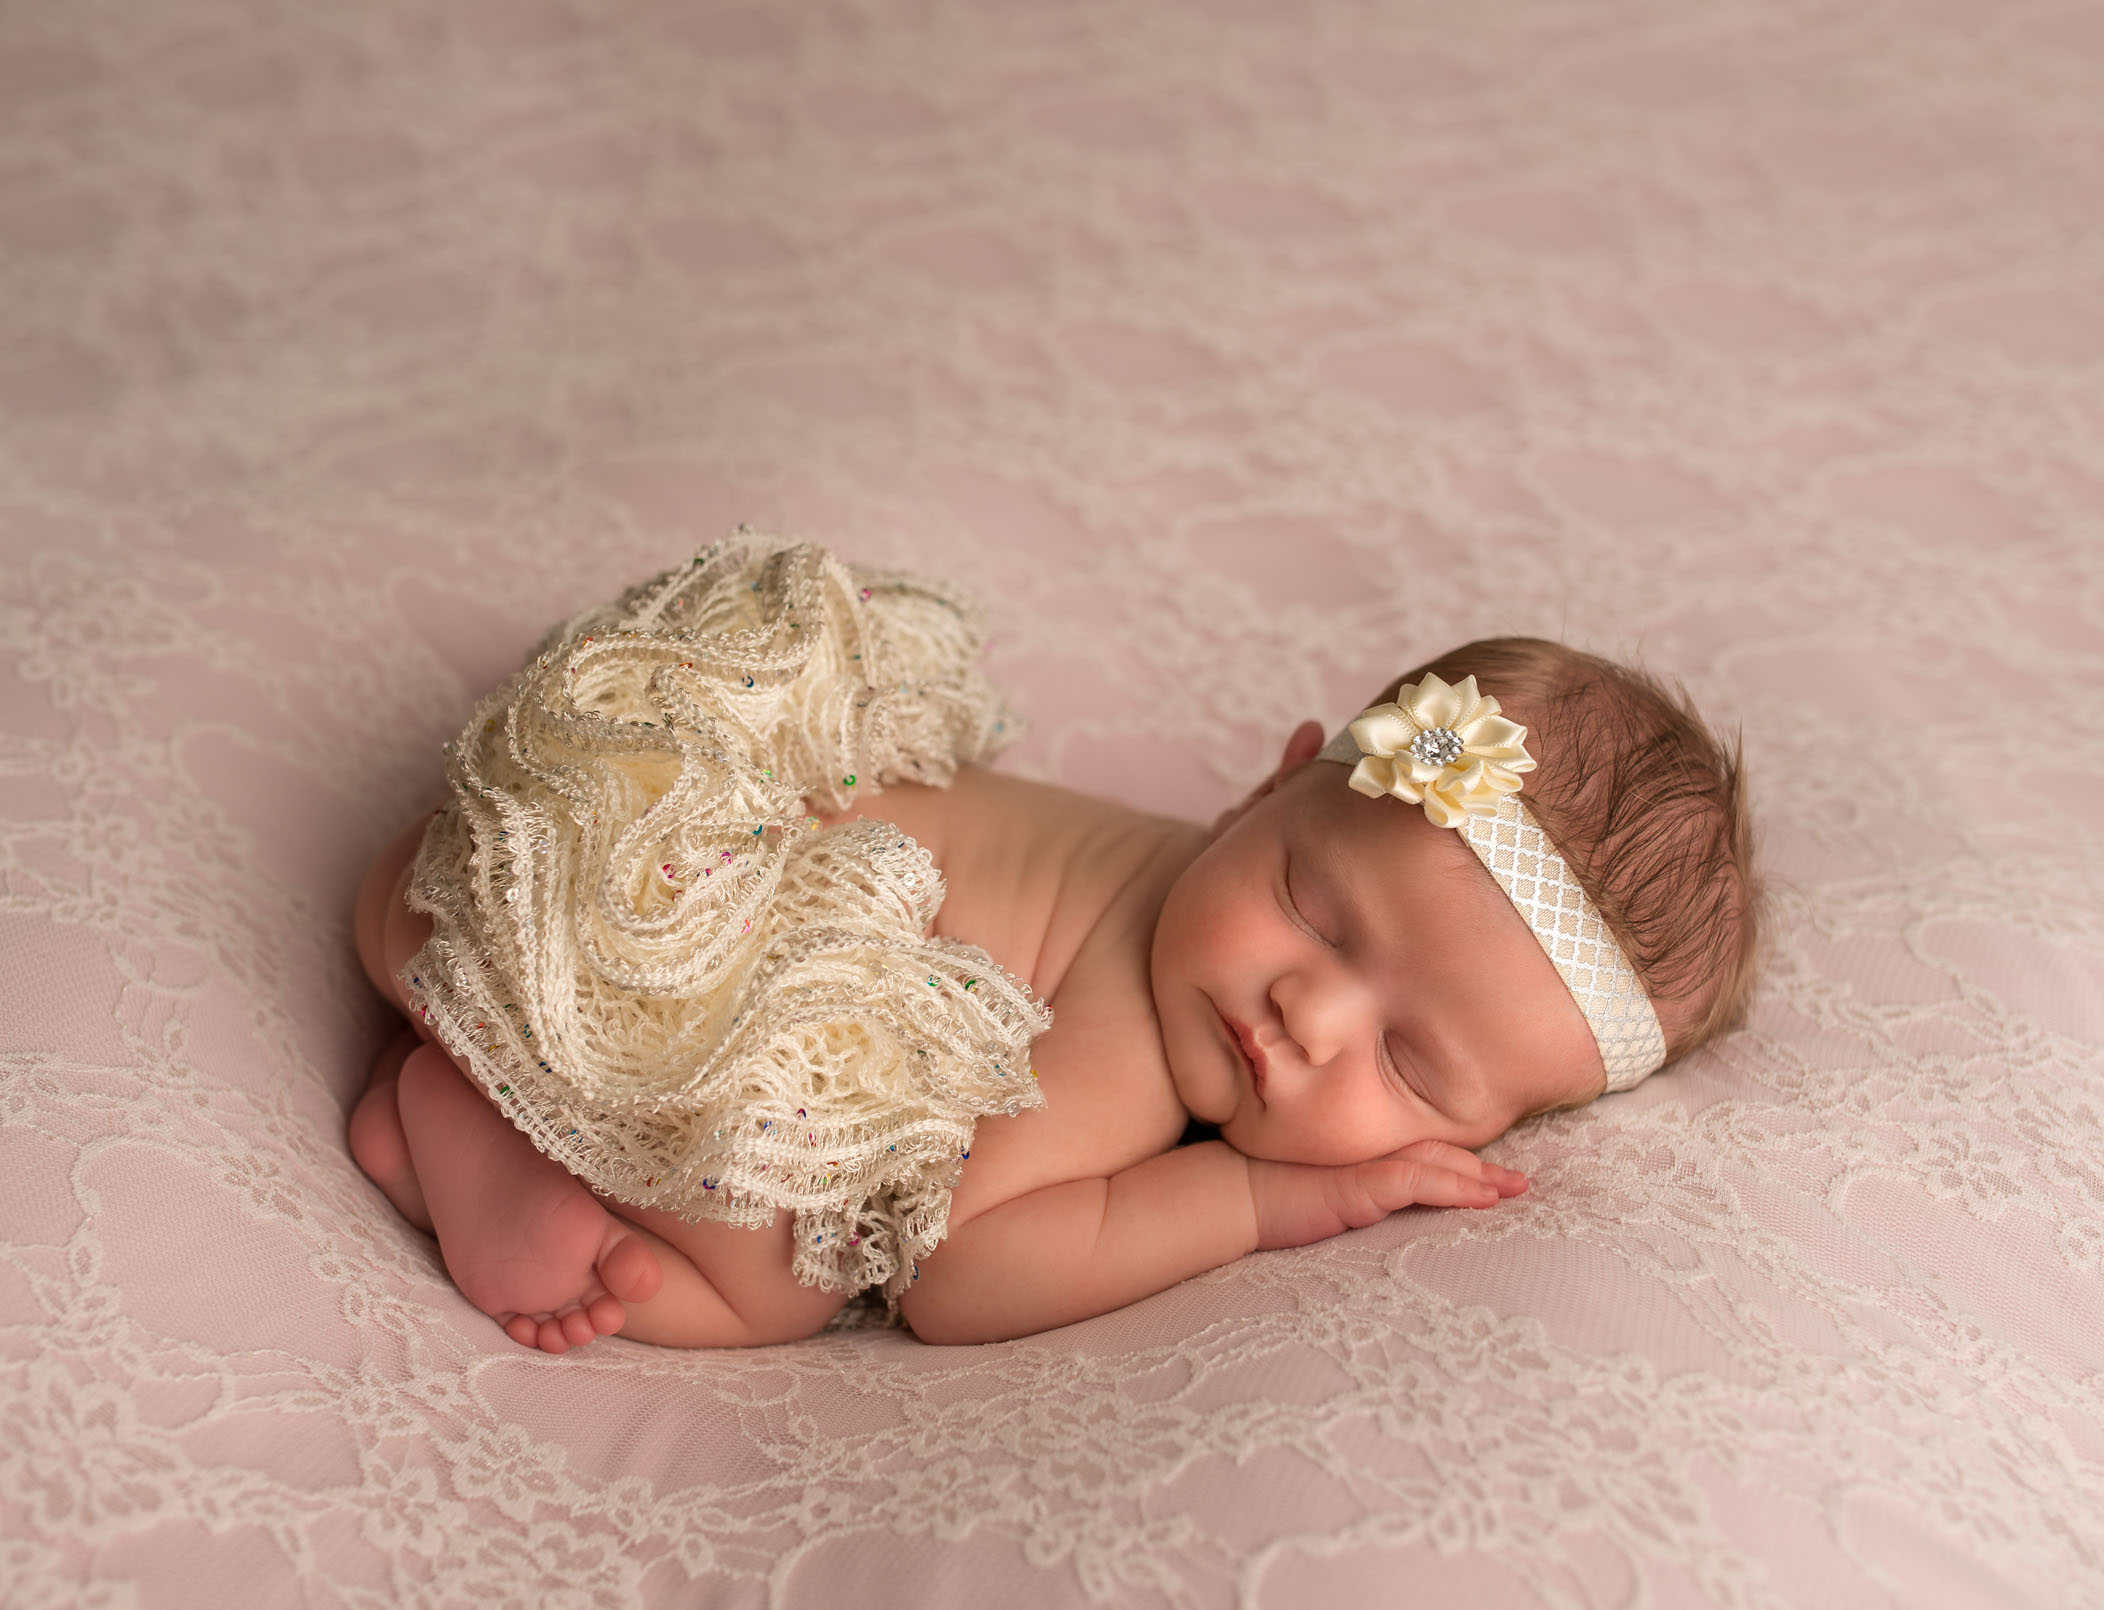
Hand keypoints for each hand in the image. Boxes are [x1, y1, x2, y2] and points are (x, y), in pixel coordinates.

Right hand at [1246, 1141, 1529, 1251]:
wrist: (1226, 1194)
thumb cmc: (1260, 1194)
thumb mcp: (1310, 1190)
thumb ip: (1342, 1189)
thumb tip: (1362, 1206)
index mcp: (1357, 1151)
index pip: (1418, 1149)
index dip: (1456, 1159)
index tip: (1490, 1173)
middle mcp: (1366, 1149)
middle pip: (1437, 1151)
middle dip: (1482, 1167)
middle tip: (1521, 1182)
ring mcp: (1364, 1163)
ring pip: (1437, 1163)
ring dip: (1481, 1178)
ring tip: (1516, 1190)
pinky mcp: (1360, 1183)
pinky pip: (1420, 1182)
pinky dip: (1457, 1187)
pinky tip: (1486, 1198)